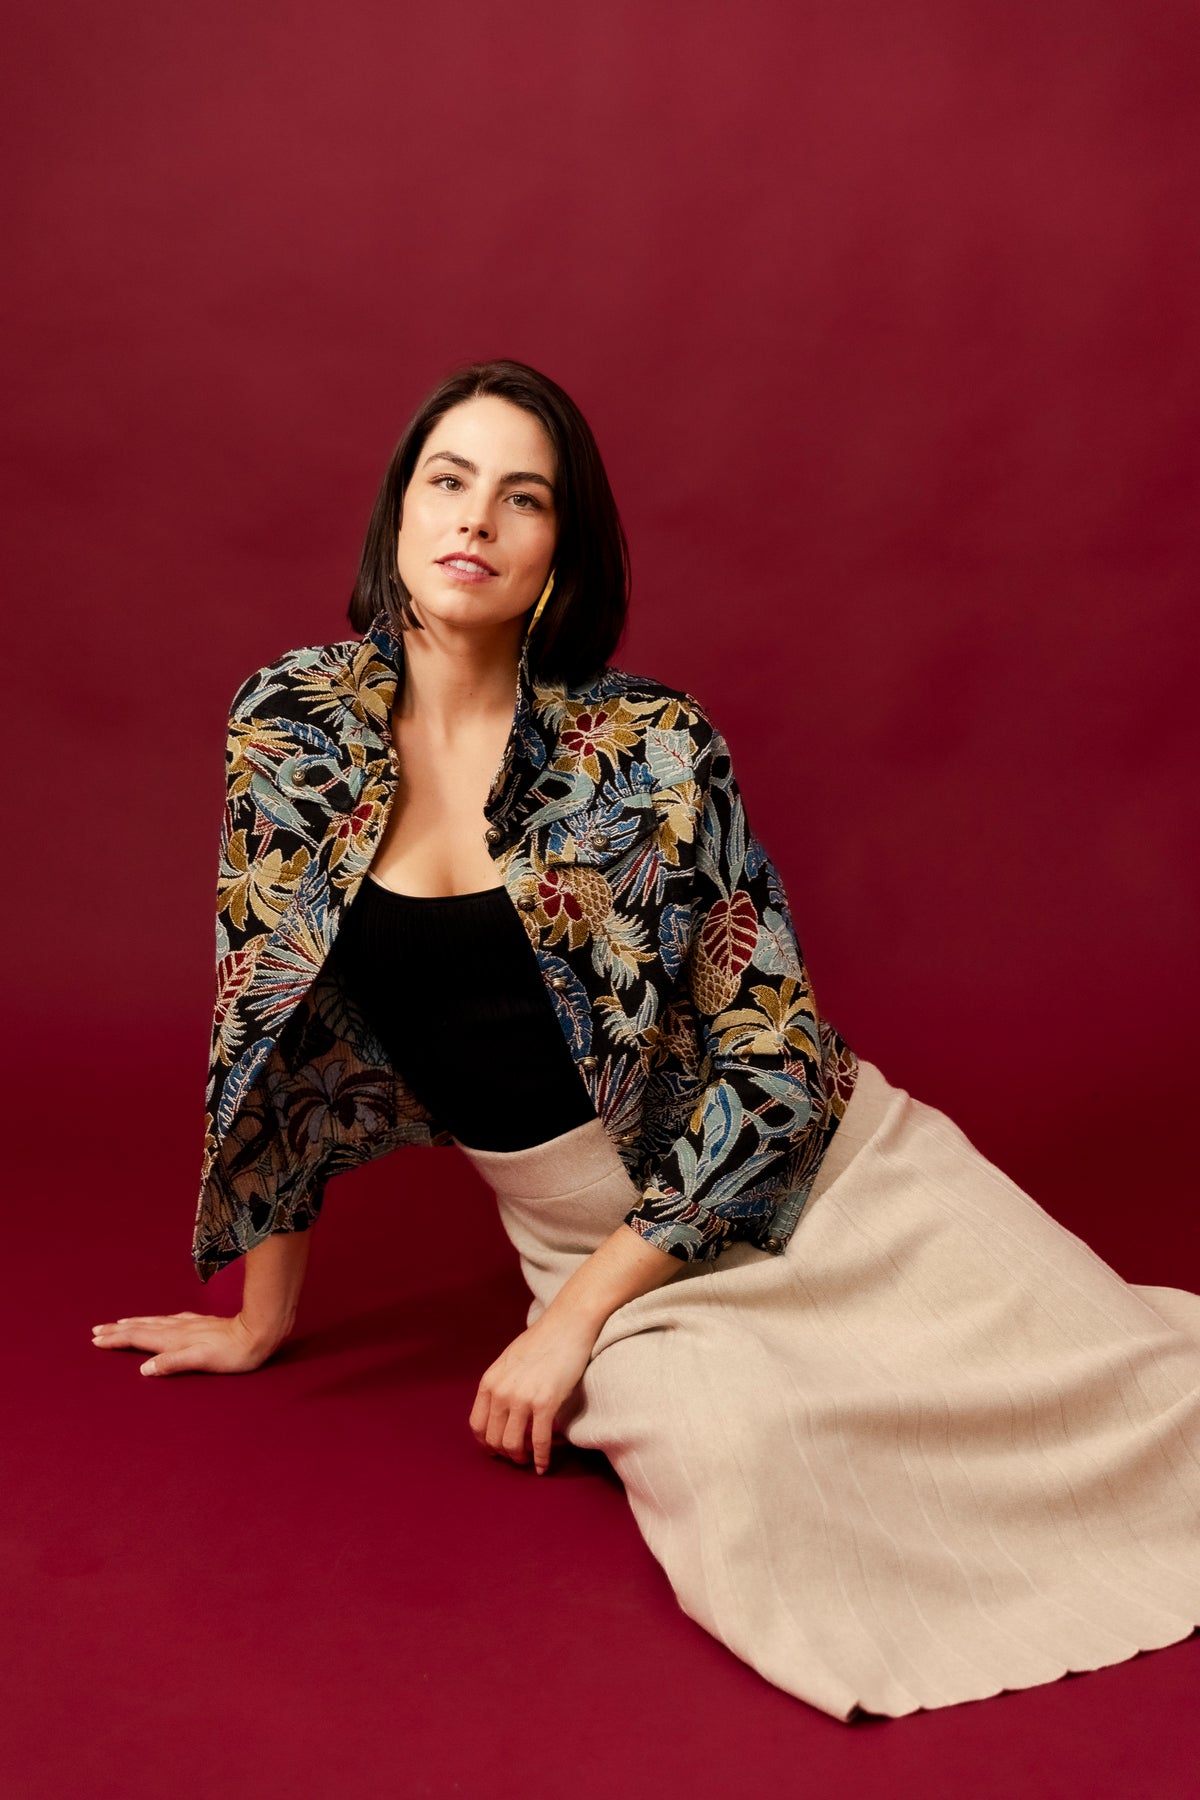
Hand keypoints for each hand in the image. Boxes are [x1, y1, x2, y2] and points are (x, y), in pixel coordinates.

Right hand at [89, 1310, 283, 1375]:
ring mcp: (188, 1324)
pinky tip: (158, 1321)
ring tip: (119, 1324)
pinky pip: (167, 1321)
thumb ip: (173, 1363)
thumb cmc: (232, 1353)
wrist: (258, 1333)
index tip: (96, 1340)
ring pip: (153, 1323)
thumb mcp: (201, 1361)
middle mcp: (178, 1329)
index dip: (117, 1339)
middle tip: (97, 1330)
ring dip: (133, 1324)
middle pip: (141, 1328)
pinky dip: (154, 1322)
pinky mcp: (199, 1323)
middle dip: (118, 1330)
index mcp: (174, 1339)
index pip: (138, 1338)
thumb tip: (144, 1368)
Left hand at [469, 1313, 596, 1474]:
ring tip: (528, 1460)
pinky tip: (544, 1466)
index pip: (477, 1425)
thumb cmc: (542, 1341)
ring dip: (520, 1458)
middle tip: (517, 1457)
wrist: (566, 1324)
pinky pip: (539, 1441)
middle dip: (504, 1453)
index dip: (486, 1443)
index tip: (497, 1449)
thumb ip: (501, 1384)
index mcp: (489, 1382)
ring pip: (513, 1445)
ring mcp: (522, 1398)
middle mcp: (501, 1392)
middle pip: (493, 1439)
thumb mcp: (509, 1361)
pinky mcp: (545, 1403)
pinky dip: (541, 1459)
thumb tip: (501, 1410)